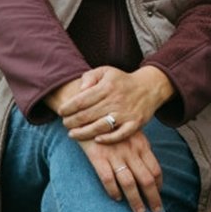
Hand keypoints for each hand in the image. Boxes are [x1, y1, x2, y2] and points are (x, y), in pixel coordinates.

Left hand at [56, 65, 174, 142]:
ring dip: (83, 133)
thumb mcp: (106, 71)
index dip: (68, 108)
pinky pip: (120, 134)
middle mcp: (116, 100)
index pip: (81, 100)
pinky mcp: (136, 123)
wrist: (150, 87)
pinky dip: (108, 139)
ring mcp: (126, 113)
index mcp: (107, 87)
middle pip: (87, 115)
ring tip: (72, 134)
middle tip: (65, 124)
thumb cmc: (122, 81)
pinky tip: (97, 140)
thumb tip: (80, 90)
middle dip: (71, 122)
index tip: (61, 112)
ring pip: (100, 127)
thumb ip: (89, 77)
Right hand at [77, 129, 164, 211]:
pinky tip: (116, 199)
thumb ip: (140, 150)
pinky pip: (108, 179)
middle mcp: (131, 151)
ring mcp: (115, 155)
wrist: (89, 113)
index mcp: (141, 145)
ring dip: (135, 200)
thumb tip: (149, 169)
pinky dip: (114, 191)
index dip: (159, 185)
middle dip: (153, 198)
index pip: (155, 169)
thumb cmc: (111, 126)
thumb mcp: (131, 134)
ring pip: (130, 183)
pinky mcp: (98, 157)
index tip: (158, 195)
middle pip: (147, 179)